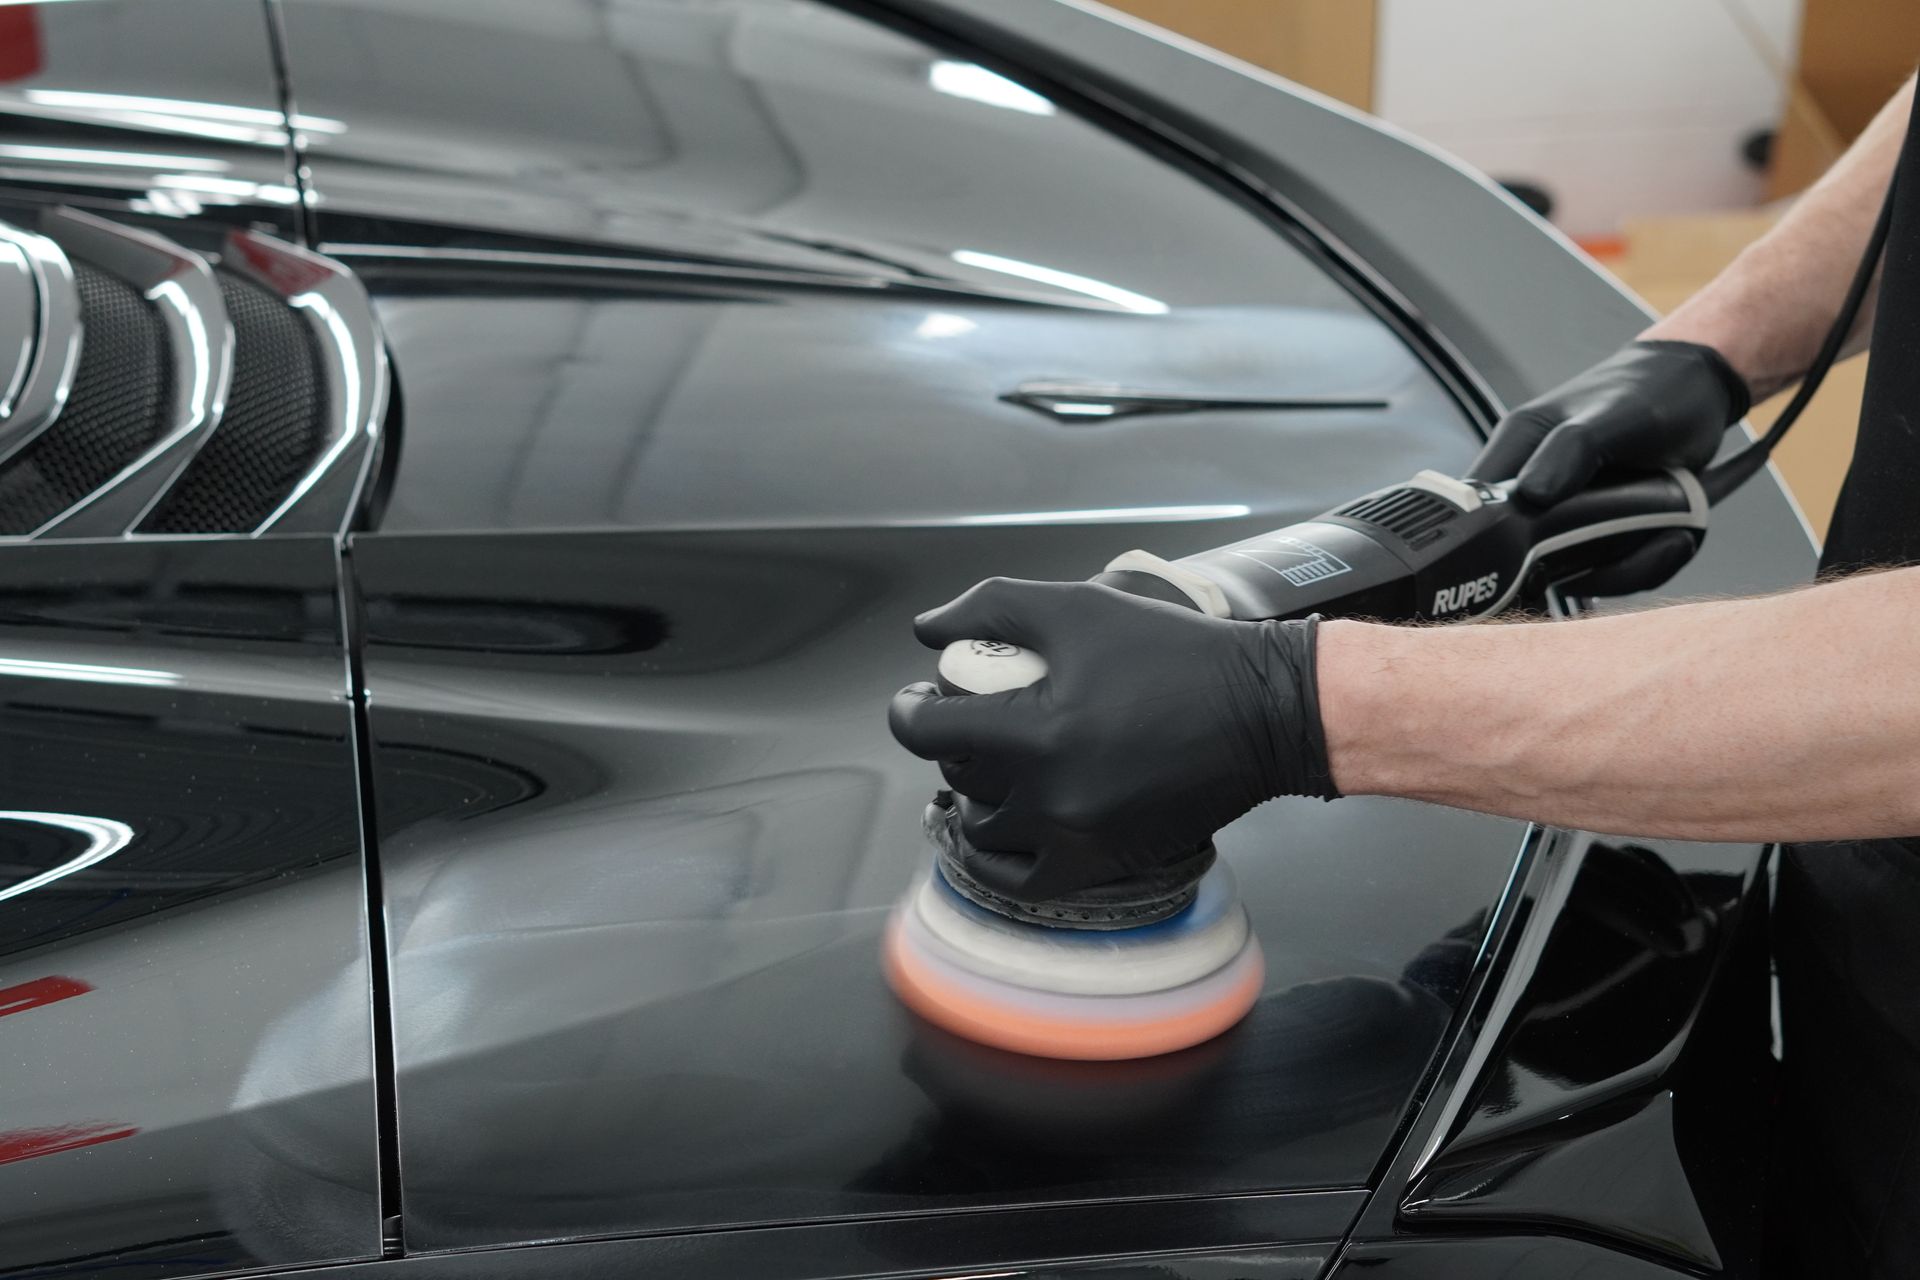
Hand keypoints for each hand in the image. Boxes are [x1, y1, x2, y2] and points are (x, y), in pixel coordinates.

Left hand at [887, 578, 1335, 906]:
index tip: (920, 696)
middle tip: (974, 716)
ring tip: (997, 765)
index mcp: (1038, 731)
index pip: (930, 731)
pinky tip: (1003, 829)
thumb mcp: (1079, 607)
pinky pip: (1025, 881)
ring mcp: (1078, 838)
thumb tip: (928, 628)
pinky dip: (1002, 858)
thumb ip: (993, 607)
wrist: (1264, 713)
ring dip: (979, 797)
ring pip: (986, 831)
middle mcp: (1052, 796)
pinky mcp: (1105, 863)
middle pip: (958, 776)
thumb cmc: (1177, 654)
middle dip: (953, 743)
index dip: (910, 709)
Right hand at [1466, 339, 1747, 594]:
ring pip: (1574, 572)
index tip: (1535, 563)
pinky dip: (1646, 563)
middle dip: (1583, 564)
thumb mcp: (1613, 415)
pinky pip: (1611, 571)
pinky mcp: (1600, 533)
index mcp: (1518, 452)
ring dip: (1626, 566)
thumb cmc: (1653, 389)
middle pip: (1526, 559)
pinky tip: (1677, 535)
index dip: (1490, 544)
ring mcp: (1568, 516)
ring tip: (1673, 534)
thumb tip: (1532, 498)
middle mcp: (1535, 489)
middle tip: (1630, 542)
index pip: (1474, 510)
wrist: (1705, 390)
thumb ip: (1569, 452)